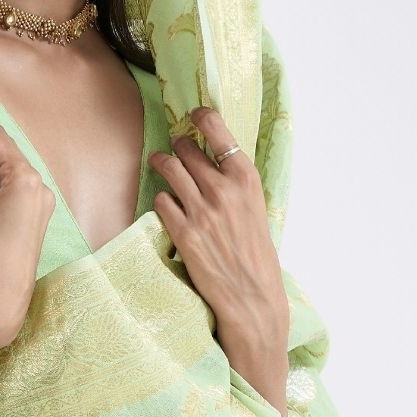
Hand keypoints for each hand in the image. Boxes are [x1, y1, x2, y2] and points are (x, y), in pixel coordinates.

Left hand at [148, 106, 289, 411]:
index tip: (193, 116)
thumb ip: (236, 186)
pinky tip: (167, 207)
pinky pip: (161, 202)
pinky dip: (162, 201)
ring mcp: (201, 210)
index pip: (217, 129)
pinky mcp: (183, 232)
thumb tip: (214, 162)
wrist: (252, 299)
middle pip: (186, 148)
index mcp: (246, 179)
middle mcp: (223, 189)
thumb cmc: (257, 257)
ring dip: (161, 164)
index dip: (201, 118)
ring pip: (169, 168)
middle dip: (178, 147)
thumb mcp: (256, 211)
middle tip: (176, 151)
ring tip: (160, 164)